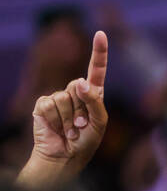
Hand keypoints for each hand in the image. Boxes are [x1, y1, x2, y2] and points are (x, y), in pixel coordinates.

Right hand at [22, 31, 107, 183]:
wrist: (64, 157)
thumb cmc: (86, 141)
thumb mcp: (99, 122)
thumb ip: (94, 100)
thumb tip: (79, 81)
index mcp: (92, 95)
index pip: (96, 70)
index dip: (99, 52)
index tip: (100, 33)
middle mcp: (75, 93)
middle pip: (79, 86)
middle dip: (82, 108)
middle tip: (81, 126)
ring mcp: (58, 97)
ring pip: (66, 96)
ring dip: (70, 117)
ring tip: (71, 130)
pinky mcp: (43, 104)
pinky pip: (51, 103)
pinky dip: (57, 119)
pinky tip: (57, 128)